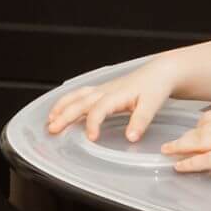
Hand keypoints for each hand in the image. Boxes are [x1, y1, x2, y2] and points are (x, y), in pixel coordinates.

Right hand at [45, 59, 178, 142]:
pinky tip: (61, 110)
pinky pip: (80, 94)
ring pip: (76, 96)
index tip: (91, 138)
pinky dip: (67, 101)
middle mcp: (105, 91)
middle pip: (80, 102)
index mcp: (117, 95)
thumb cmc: (155, 88)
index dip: (92, 122)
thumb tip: (130, 138)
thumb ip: (141, 121)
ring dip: (62, 107)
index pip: (99, 109)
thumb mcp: (152, 105)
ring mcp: (102, 90)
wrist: (159, 72)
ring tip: (50, 120)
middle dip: (65, 115)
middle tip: (53, 130)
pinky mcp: (102, 90)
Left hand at [161, 110, 210, 176]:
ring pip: (196, 143)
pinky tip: (179, 166)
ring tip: (167, 154)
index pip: (206, 119)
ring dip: (179, 148)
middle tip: (167, 146)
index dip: (194, 128)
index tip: (187, 134)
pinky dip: (189, 163)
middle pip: (196, 131)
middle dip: (180, 139)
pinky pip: (203, 159)